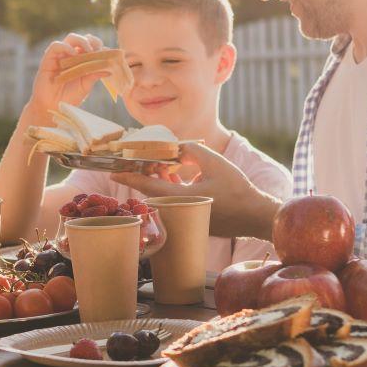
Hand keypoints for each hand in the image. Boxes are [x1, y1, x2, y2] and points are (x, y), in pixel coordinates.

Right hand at [27, 33, 106, 117]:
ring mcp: (60, 55)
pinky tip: (73, 54)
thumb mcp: (85, 86)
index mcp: (82, 60)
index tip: (108, 54)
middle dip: (93, 41)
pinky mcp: (48, 58)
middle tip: (98, 49)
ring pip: (71, 38)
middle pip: (83, 39)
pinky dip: (66, 47)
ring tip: (89, 50)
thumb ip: (94, 76)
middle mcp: (71, 55)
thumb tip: (109, 70)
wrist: (52, 107)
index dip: (100, 47)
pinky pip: (56, 45)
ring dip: (82, 41)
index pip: (92, 46)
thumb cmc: (69, 97)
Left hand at [118, 140, 281, 240]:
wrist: (254, 216)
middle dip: (145, 174)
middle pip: (152, 191)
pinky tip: (175, 174)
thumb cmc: (237, 190)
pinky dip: (170, 188)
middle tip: (138, 159)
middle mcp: (177, 211)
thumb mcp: (215, 163)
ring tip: (162, 162)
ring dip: (159, 180)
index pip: (147, 186)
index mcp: (179, 198)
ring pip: (162, 196)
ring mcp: (183, 218)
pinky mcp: (191, 220)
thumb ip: (192, 150)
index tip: (113, 172)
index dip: (128, 177)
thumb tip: (176, 147)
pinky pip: (172, 202)